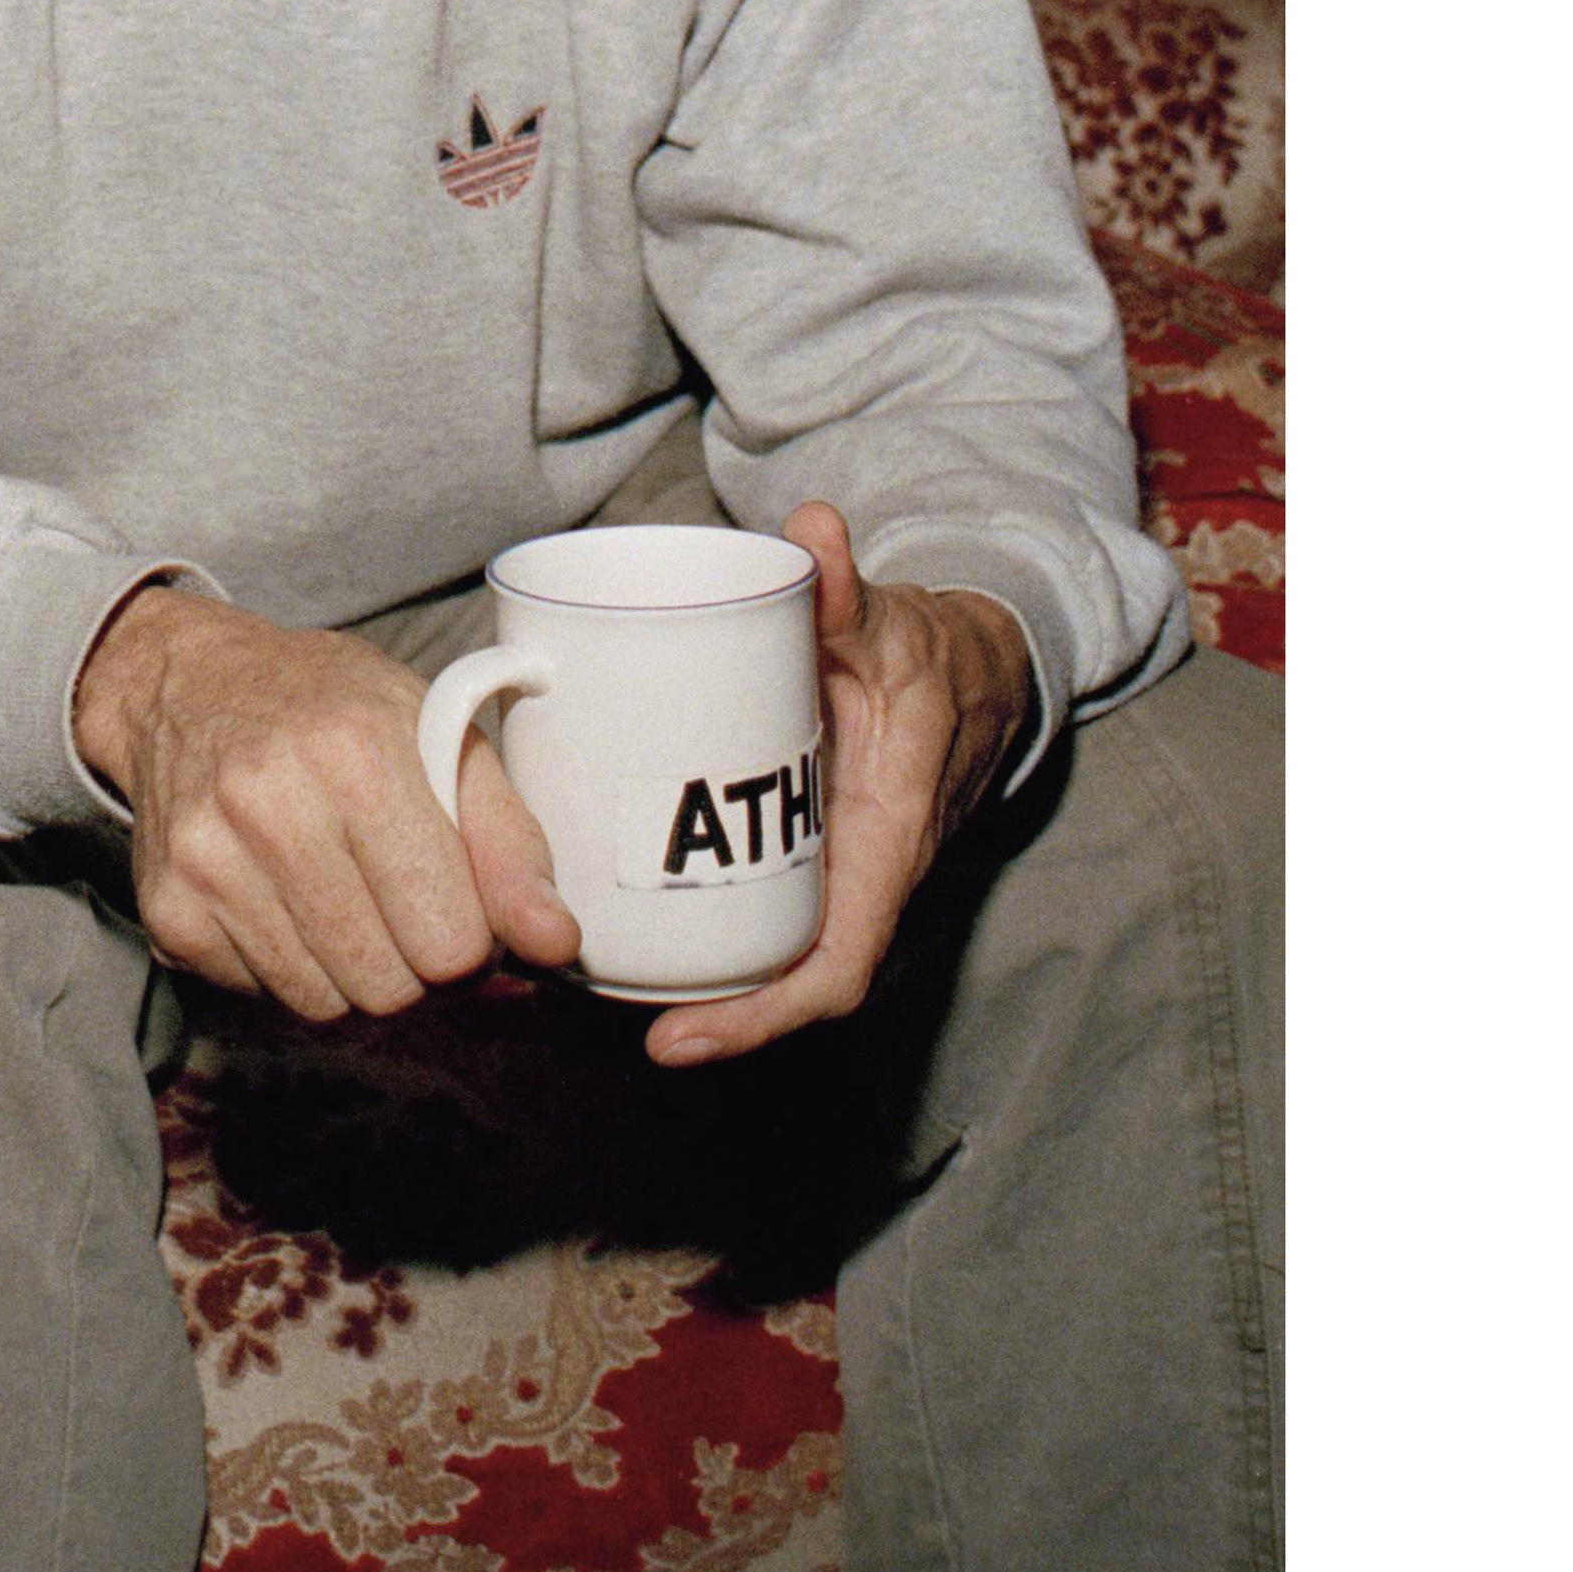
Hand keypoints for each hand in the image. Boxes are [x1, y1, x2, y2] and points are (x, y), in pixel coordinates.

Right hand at [75, 584, 580, 1019]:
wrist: (189, 686)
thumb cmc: (333, 710)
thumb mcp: (441, 738)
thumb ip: (511, 843)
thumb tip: (558, 947)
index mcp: (358, 754)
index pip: (452, 940)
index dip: (471, 935)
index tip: (452, 897)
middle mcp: (271, 805)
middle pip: (391, 986)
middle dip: (411, 960)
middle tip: (397, 901)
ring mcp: (208, 861)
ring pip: (326, 1005)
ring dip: (350, 969)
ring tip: (338, 896)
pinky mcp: (167, 909)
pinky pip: (263, 997)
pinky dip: (286, 965)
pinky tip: (279, 898)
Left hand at [646, 502, 1034, 1068]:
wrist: (978, 668)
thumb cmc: (933, 653)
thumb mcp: (890, 621)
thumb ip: (845, 585)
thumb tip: (810, 532)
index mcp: (889, 842)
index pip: (835, 966)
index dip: (761, 1016)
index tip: (678, 1039)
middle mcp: (860, 877)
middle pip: (784, 980)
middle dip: (703, 1016)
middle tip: (595, 1012)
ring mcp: (832, 872)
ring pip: (766, 953)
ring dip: (694, 983)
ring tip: (594, 986)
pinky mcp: (805, 852)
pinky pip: (758, 911)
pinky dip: (701, 929)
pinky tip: (627, 920)